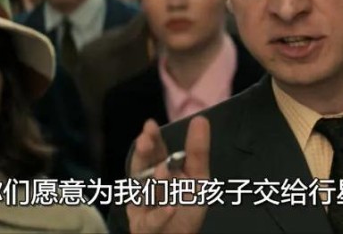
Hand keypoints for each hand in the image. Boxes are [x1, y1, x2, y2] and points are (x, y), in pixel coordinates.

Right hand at [127, 117, 210, 233]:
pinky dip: (160, 216)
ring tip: (163, 170)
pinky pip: (152, 221)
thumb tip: (200, 119)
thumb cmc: (186, 208)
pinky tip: (169, 209)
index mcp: (159, 171)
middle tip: (145, 141)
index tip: (149, 125)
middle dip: (144, 155)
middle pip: (143, 168)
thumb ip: (198, 152)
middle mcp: (147, 186)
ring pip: (147, 193)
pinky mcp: (144, 228)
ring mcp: (143, 207)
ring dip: (156, 183)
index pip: (154, 152)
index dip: (151, 139)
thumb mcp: (198, 179)